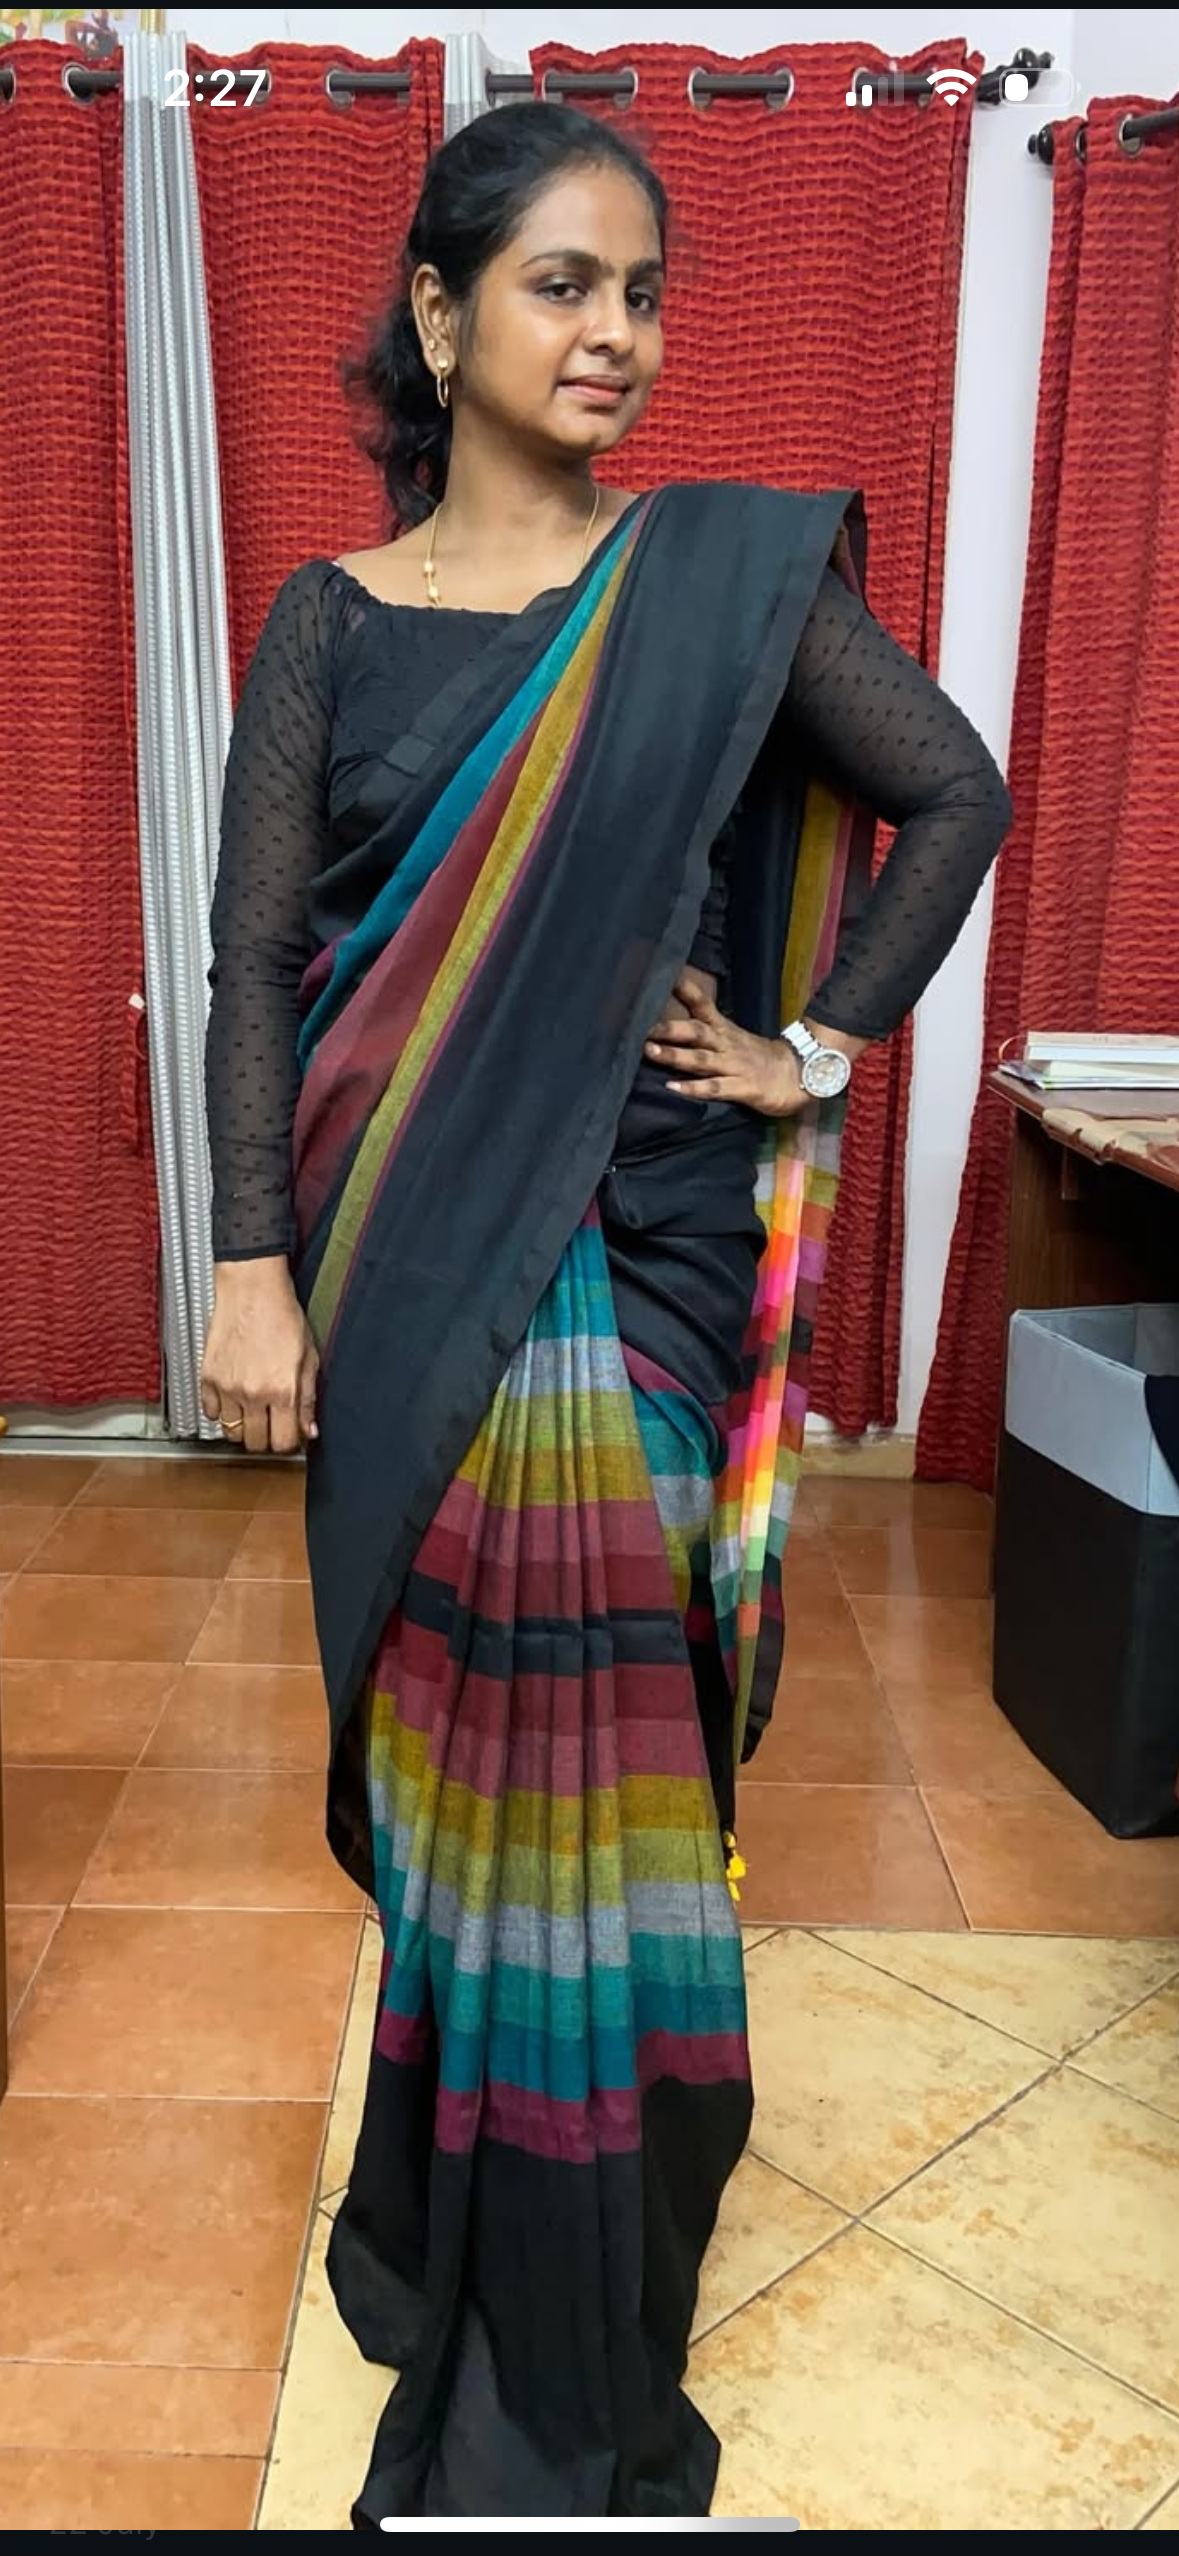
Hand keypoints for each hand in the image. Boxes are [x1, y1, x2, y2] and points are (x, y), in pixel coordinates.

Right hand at [201, 1260, 319, 1455]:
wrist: (251, 1288)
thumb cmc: (282, 1315)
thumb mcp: (308, 1357)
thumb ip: (308, 1398)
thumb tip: (309, 1429)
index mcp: (283, 1389)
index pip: (282, 1442)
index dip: (288, 1442)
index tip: (289, 1434)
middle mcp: (253, 1393)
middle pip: (254, 1443)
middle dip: (265, 1437)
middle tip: (272, 1423)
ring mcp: (227, 1387)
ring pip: (231, 1431)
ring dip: (243, 1426)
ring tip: (253, 1409)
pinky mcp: (208, 1377)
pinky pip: (210, 1412)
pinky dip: (221, 1411)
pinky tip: (233, 1398)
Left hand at [645, 973, 805, 1116]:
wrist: (797, 1074)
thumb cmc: (759, 1057)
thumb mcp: (734, 1036)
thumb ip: (708, 1026)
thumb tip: (679, 1015)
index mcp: (725, 1030)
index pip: (704, 1006)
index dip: (687, 992)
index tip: (666, 979)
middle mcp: (727, 1045)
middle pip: (698, 1032)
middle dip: (671, 1029)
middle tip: (644, 1027)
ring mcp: (735, 1066)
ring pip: (702, 1059)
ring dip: (676, 1056)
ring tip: (651, 1052)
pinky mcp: (743, 1088)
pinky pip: (715, 1088)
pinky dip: (694, 1088)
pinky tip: (673, 1088)